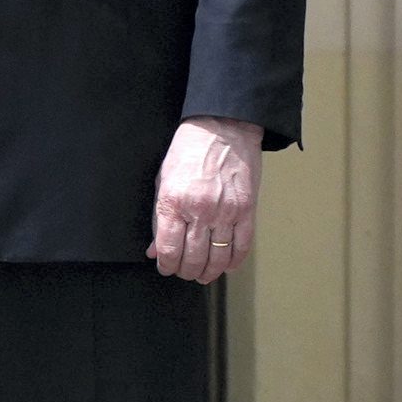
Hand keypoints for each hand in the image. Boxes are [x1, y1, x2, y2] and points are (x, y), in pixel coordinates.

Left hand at [150, 116, 260, 283]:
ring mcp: (226, 211)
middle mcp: (200, 209)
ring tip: (203, 274)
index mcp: (173, 201)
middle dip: (186, 271)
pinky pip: (242, 246)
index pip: (169, 248)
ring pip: (218, 257)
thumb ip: (158, 217)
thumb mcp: (163, 180)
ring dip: (209, 271)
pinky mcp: (247, 210)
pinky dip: (234, 261)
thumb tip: (155, 248)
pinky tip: (226, 265)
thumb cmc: (190, 150)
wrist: (223, 127)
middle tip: (184, 272)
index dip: (166, 264)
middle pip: (193, 257)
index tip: (166, 267)